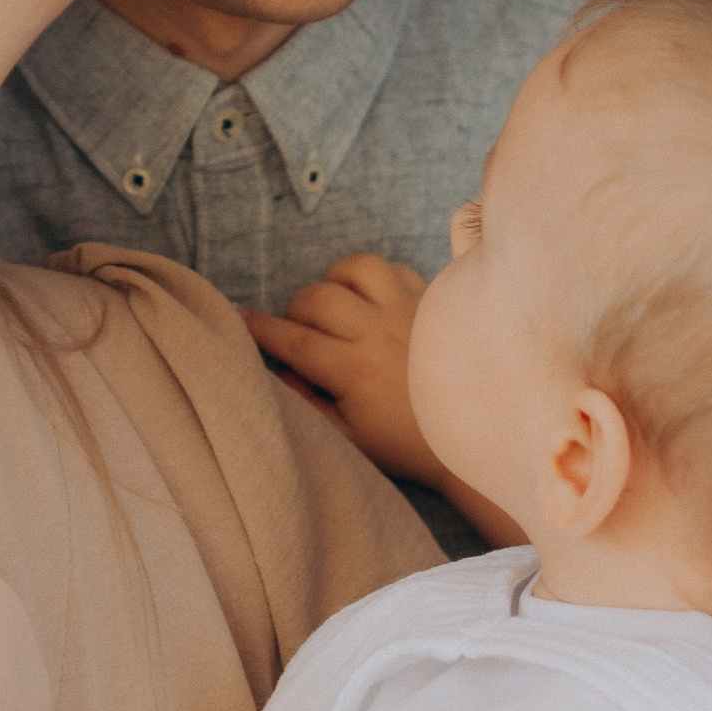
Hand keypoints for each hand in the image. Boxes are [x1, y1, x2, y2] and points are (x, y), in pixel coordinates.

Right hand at [247, 259, 430, 480]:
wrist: (475, 435)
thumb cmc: (409, 443)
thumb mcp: (349, 440)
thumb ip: (308, 406)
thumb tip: (279, 372)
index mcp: (355, 371)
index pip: (292, 341)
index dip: (258, 329)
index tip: (237, 319)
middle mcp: (379, 332)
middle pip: (316, 298)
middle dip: (294, 310)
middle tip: (297, 331)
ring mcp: (408, 310)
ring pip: (354, 268)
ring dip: (333, 282)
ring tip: (333, 307)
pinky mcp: (430, 299)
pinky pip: (392, 267)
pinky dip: (371, 276)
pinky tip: (368, 300)